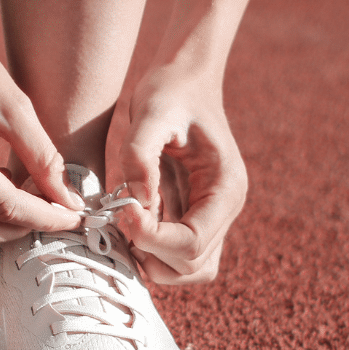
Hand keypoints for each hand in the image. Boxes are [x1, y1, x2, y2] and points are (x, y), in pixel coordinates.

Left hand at [105, 64, 246, 284]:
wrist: (184, 80)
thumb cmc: (170, 91)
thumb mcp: (151, 112)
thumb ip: (140, 154)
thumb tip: (137, 202)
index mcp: (226, 187)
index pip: (194, 242)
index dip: (153, 239)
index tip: (122, 211)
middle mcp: (224, 208)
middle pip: (193, 265)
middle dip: (151, 252)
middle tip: (121, 216)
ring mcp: (212, 216)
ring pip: (187, 269)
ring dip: (151, 258)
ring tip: (126, 221)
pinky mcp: (193, 216)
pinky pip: (176, 255)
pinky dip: (151, 250)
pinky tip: (130, 219)